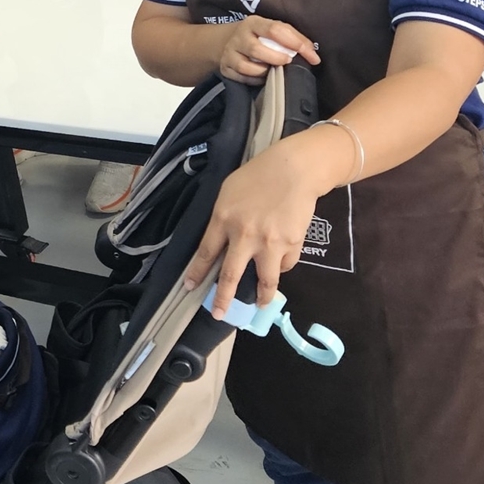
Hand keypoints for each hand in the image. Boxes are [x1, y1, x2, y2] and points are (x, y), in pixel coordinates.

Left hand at [184, 132, 335, 316]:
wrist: (294, 169)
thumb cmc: (258, 176)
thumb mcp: (228, 192)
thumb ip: (222, 218)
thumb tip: (221, 243)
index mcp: (223, 219)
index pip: (206, 253)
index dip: (197, 273)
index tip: (189, 288)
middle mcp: (244, 236)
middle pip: (230, 276)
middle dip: (223, 299)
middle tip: (218, 314)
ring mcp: (270, 243)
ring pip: (265, 281)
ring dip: (262, 296)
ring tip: (259, 303)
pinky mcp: (292, 244)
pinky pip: (286, 264)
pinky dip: (282, 266)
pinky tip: (281, 260)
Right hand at [217, 15, 318, 81]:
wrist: (227, 41)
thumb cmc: (259, 36)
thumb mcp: (273, 29)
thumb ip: (292, 37)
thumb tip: (312, 54)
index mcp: (254, 23)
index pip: (275, 30)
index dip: (296, 43)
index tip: (312, 56)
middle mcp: (239, 36)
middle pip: (256, 49)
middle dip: (276, 59)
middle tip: (287, 62)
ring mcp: (230, 53)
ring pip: (246, 66)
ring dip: (264, 72)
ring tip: (272, 70)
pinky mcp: (225, 68)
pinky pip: (241, 78)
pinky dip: (254, 80)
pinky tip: (261, 77)